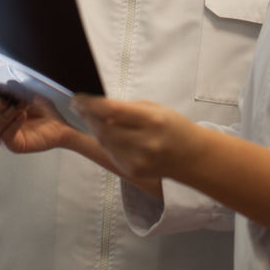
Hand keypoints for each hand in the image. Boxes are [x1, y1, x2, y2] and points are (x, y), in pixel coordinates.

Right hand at [0, 89, 77, 153]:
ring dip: (1, 118)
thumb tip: (6, 84)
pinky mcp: (13, 145)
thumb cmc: (43, 105)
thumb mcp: (29, 91)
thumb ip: (15, 87)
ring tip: (17, 109)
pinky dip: (12, 125)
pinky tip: (23, 116)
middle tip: (8, 100)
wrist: (61, 120)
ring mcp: (3, 134)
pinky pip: (5, 138)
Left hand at [71, 95, 198, 181]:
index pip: (112, 110)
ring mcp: (138, 160)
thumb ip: (127, 108)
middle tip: (77, 105)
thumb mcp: (154, 109)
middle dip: (87, 115)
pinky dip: (104, 141)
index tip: (77, 98)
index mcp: (152, 120)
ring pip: (103, 141)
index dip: (90, 104)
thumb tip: (97, 105)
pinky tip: (104, 132)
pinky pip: (110, 153)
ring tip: (88, 116)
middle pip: (103, 128)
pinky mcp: (132, 171)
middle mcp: (144, 142)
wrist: (191, 157)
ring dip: (93, 128)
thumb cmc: (172, 126)